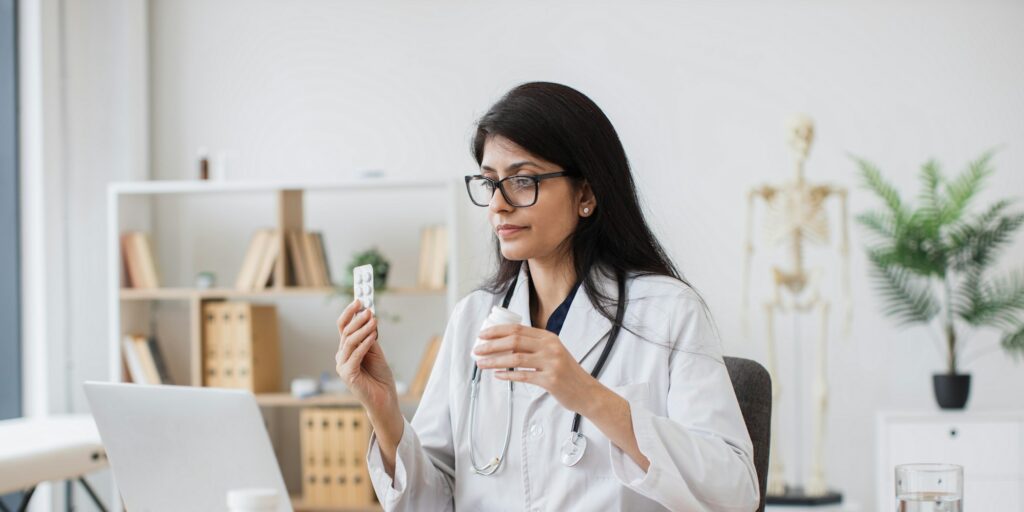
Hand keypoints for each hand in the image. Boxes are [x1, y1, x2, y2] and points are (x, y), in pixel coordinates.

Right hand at [335, 299, 397, 414]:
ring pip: (349, 342)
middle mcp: (341, 356)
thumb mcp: (375, 352)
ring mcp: (343, 366)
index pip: (343, 327)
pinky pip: (355, 356)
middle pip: (345, 332)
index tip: (359, 300)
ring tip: (374, 321)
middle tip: (368, 310)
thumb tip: (369, 318)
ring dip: (362, 329)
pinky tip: (373, 336)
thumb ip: (369, 338)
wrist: (384, 399)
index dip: (349, 312)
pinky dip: (364, 344)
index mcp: (346, 350)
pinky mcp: (348, 375)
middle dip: (357, 319)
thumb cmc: (379, 376)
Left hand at [474, 323, 601, 415]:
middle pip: (514, 341)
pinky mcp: (550, 380)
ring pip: (515, 358)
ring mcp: (551, 363)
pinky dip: (507, 375)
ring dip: (494, 360)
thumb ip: (534, 346)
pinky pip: (523, 376)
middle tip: (477, 350)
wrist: (586, 392)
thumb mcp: (553, 352)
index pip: (518, 329)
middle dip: (491, 345)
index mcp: (548, 337)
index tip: (482, 336)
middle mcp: (550, 347)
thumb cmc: (566, 373)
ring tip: (481, 364)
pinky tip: (497, 376)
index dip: (497, 331)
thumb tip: (504, 344)